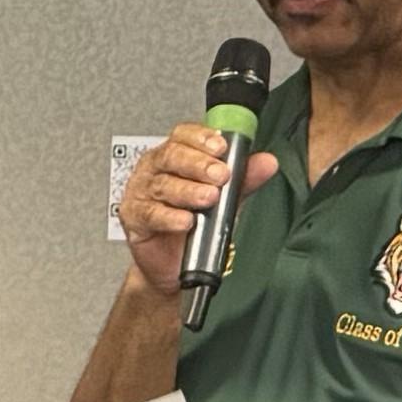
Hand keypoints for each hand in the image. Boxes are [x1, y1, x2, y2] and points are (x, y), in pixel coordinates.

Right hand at [115, 121, 273, 300]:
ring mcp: (141, 192)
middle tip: (220, 175)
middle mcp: (155, 169)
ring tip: (208, 198)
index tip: (221, 147)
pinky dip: (170, 217)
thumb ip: (243, 180)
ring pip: (162, 184)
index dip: (201, 138)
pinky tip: (185, 220)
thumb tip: (267, 163)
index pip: (184, 135)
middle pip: (171, 156)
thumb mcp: (225, 200)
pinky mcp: (134, 218)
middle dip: (198, 164)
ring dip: (188, 191)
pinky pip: (150, 214)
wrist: (174, 266)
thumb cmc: (194, 226)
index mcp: (175, 157)